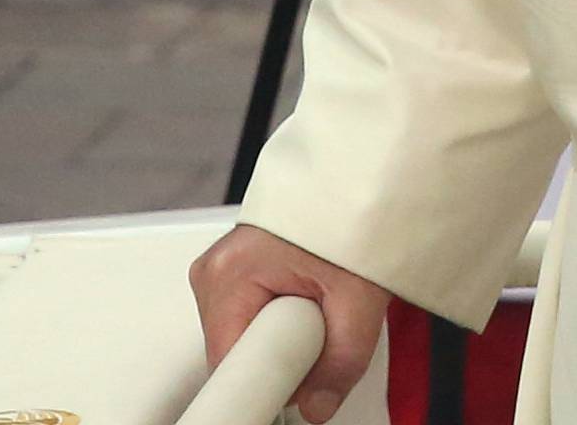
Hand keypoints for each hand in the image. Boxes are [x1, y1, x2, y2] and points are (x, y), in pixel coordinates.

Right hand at [190, 223, 391, 424]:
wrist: (361, 174)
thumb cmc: (355, 210)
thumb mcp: (359, 293)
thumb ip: (342, 359)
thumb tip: (317, 407)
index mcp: (228, 275)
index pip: (229, 367)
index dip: (267, 383)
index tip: (293, 382)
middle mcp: (215, 271)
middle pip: (236, 354)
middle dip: (281, 357)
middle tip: (321, 326)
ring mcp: (223, 270)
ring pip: (244, 339)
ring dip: (284, 339)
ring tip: (321, 302)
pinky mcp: (237, 272)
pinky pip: (251, 319)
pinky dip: (281, 321)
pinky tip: (311, 300)